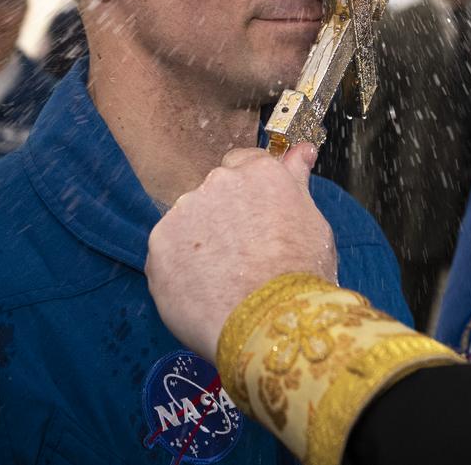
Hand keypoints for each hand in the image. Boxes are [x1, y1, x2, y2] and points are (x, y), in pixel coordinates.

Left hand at [145, 143, 336, 359]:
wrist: (269, 320)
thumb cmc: (301, 273)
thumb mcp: (311, 221)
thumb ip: (296, 181)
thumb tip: (301, 150)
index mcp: (259, 172)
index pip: (244, 163)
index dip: (250, 192)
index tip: (255, 215)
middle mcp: (218, 182)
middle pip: (215, 193)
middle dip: (224, 216)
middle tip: (243, 254)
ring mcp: (184, 212)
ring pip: (189, 223)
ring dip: (200, 242)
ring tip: (223, 279)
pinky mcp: (159, 245)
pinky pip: (168, 253)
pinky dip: (180, 268)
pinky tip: (203, 291)